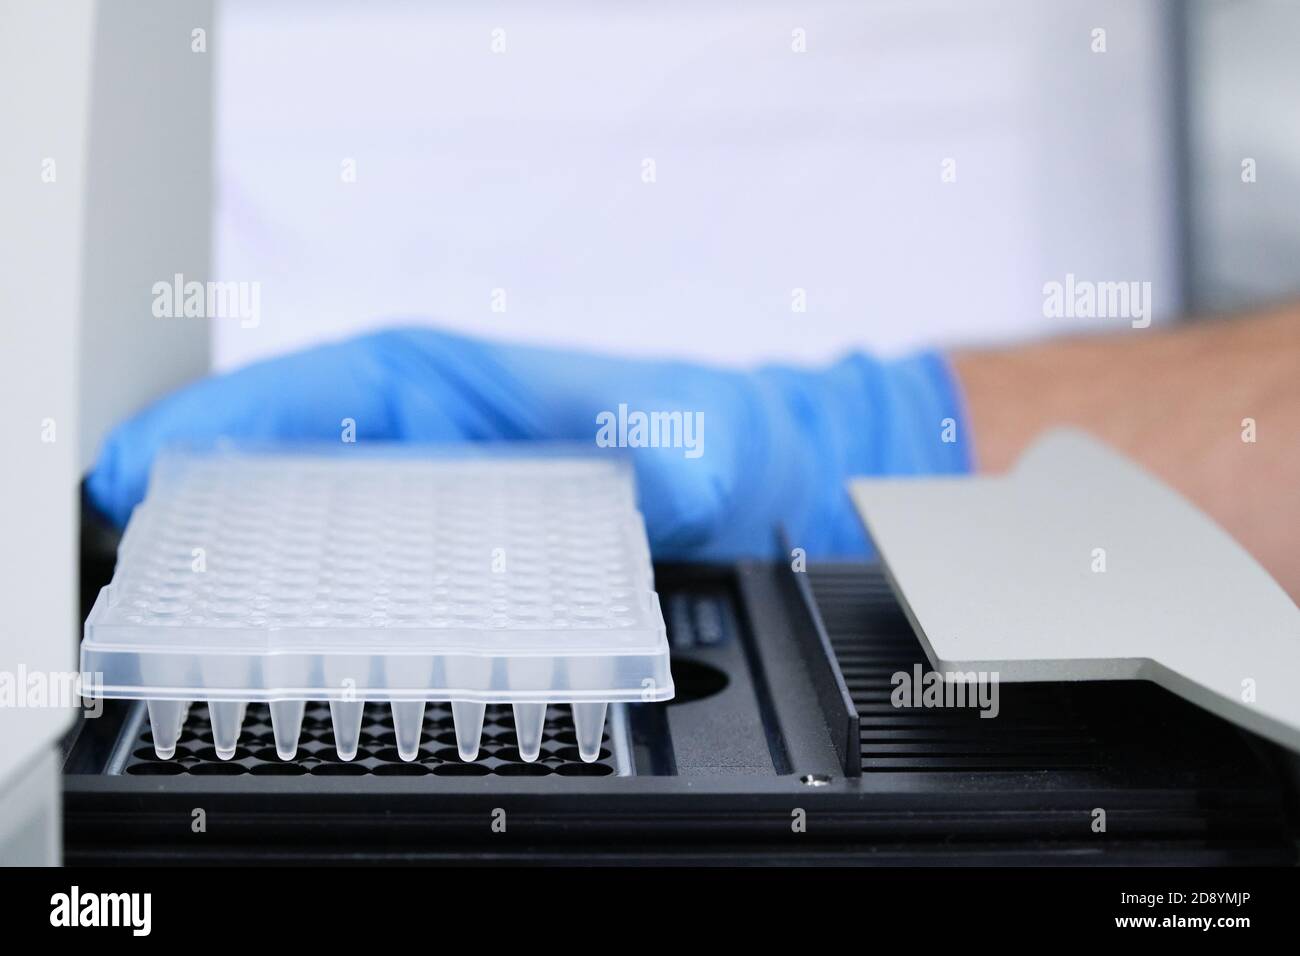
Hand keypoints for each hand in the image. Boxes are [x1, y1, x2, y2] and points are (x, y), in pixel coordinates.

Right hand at [87, 325, 968, 558]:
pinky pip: (359, 557)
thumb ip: (677, 454)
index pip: (328, 385)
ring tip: (163, 598)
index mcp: (470, 385)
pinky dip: (306, 585)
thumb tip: (664, 477)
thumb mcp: (701, 436)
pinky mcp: (452, 541)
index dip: (232, 419)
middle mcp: (438, 431)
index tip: (150, 458)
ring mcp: (438, 489)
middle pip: (294, 449)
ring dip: (239, 544)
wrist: (746, 483)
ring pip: (314, 507)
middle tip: (122, 541)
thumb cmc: (713, 437)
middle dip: (202, 487)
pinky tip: (270, 630)